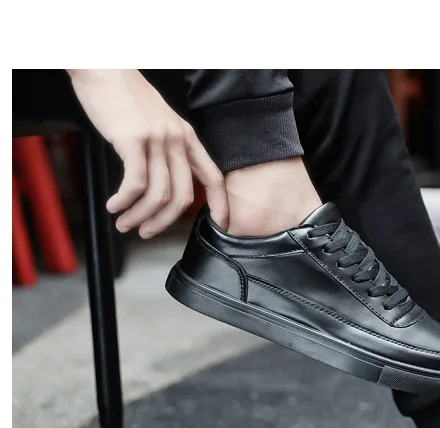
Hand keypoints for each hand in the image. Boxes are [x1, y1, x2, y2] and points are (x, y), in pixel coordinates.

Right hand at [67, 69, 228, 237]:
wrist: (102, 67)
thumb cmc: (125, 96)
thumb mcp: (158, 121)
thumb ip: (166, 148)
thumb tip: (163, 180)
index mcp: (187, 137)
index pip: (214, 177)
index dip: (220, 205)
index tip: (220, 225)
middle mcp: (177, 140)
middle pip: (183, 195)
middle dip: (164, 221)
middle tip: (146, 232)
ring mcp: (157, 140)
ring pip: (158, 195)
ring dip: (139, 216)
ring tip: (124, 223)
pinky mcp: (133, 140)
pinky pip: (135, 183)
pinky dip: (124, 201)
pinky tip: (114, 206)